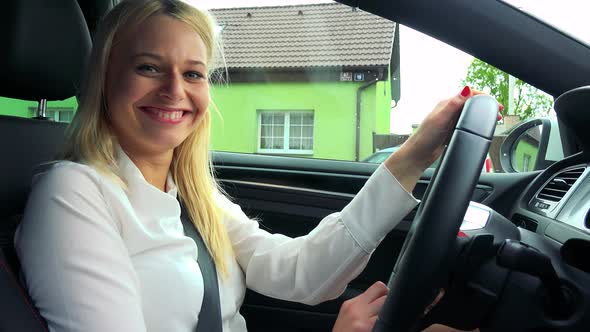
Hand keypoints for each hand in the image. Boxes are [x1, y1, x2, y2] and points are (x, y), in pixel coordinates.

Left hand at [332, 282, 444, 331]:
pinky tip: (373, 308)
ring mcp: (351, 305)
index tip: (406, 307)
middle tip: (395, 308)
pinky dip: (372, 299)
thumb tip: (401, 316)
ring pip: (376, 287)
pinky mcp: (346, 303)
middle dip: (392, 299)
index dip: (400, 305)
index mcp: (367, 325)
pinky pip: (365, 294)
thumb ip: (388, 324)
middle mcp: (358, 312)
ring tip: (385, 305)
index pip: (390, 305)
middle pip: (384, 292)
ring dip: (383, 295)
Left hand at [384, 86, 501, 191]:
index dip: (483, 96)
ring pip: (469, 114)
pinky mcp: (450, 131)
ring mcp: (449, 121)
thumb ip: (454, 104)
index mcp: (446, 104)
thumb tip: (466, 89)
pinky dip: (475, 124)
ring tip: (493, 119)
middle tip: (498, 111)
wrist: (418, 155)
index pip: (468, 94)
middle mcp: (448, 111)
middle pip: (470, 104)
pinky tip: (480, 128)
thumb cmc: (425, 137)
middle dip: (485, 105)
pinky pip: (465, 125)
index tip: (494, 102)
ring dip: (481, 115)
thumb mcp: (440, 119)